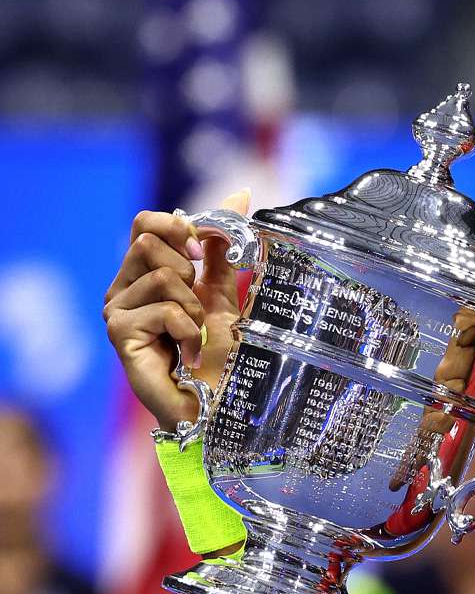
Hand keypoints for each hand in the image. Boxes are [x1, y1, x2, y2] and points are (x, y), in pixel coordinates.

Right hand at [103, 189, 249, 428]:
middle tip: (197, 307)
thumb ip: (222, 247)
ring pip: (162, 275)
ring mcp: (116, 310)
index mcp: (144, 273)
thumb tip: (239, 192)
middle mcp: (123, 288)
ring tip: (195, 335)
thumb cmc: (218, 354)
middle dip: (188, 272)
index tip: (200, 252)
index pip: (145, 222)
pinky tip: (188, 352)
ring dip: (193, 307)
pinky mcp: (118, 332)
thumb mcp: (224, 293)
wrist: (216, 402)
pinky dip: (189, 330)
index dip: (176, 227)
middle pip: (148, 241)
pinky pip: (163, 308)